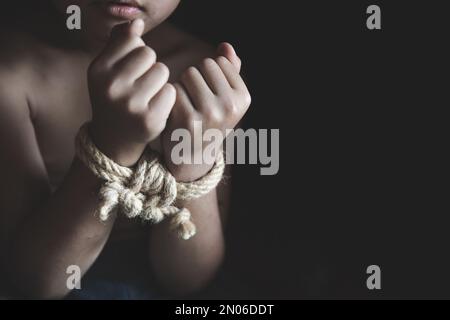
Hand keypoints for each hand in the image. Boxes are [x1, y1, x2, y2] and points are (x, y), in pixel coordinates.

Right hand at [88, 19, 175, 166]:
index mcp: (98, 70)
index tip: (129, 70)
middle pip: (149, 54)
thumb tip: (136, 23)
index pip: (132, 40)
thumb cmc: (115, 97)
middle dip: (149, 66)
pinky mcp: (150, 120)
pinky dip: (167, 98)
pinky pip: (171, 92)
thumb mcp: (108, 69)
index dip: (136, 52)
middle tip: (140, 85)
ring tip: (147, 96)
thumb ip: (120, 42)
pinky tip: (155, 108)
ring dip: (160, 81)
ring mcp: (130, 105)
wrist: (114, 140)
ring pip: (162, 71)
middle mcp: (111, 87)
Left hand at [162, 43, 251, 181]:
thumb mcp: (226, 97)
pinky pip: (174, 89)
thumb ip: (229, 69)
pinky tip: (176, 112)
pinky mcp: (187, 120)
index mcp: (243, 98)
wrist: (192, 156)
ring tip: (187, 104)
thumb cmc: (208, 120)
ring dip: (183, 86)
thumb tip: (225, 46)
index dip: (208, 74)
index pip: (219, 61)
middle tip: (196, 100)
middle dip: (195, 78)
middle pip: (203, 65)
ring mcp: (209, 114)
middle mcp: (230, 106)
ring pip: (188, 74)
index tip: (210, 94)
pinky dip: (172, 98)